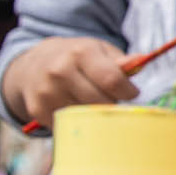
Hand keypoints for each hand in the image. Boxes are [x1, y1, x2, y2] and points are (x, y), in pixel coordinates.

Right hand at [1, 37, 136, 126]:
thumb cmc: (78, 57)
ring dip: (95, 114)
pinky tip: (75, 106)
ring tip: (92, 100)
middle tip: (111, 97)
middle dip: (112, 103)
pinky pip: (69, 124)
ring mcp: (46, 92)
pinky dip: (78, 121)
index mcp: (81, 53)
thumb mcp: (100, 50)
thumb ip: (121, 61)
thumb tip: (140, 61)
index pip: (111, 80)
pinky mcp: (38, 110)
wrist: (36, 62)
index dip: (127, 91)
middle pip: (100, 102)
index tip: (131, 93)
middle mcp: (60, 71)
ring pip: (86, 116)